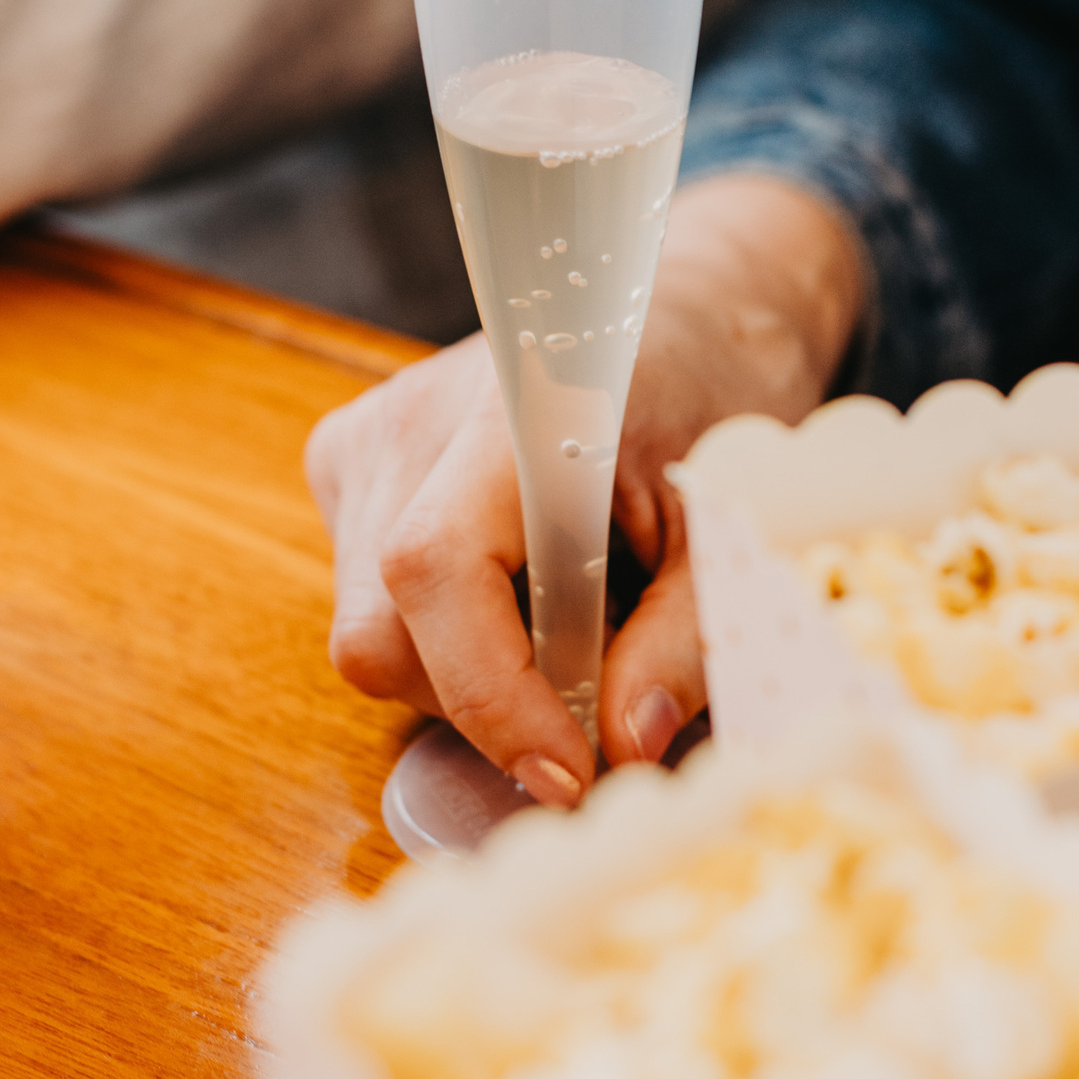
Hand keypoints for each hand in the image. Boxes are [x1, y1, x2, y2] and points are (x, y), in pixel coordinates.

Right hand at [306, 175, 865, 803]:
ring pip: (369, 631)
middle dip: (487, 704)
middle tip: (590, 711)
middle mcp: (408, 422)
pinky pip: (368, 600)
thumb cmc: (718, 403)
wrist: (692, 310)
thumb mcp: (730, 526)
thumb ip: (682, 638)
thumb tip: (624, 746)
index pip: (433, 573)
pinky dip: (446, 635)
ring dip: (469, 672)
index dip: (490, 694)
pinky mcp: (348, 465)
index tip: (569, 768)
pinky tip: (524, 593)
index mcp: (508, 414)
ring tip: (571, 627)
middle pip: (383, 629)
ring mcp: (364, 441)